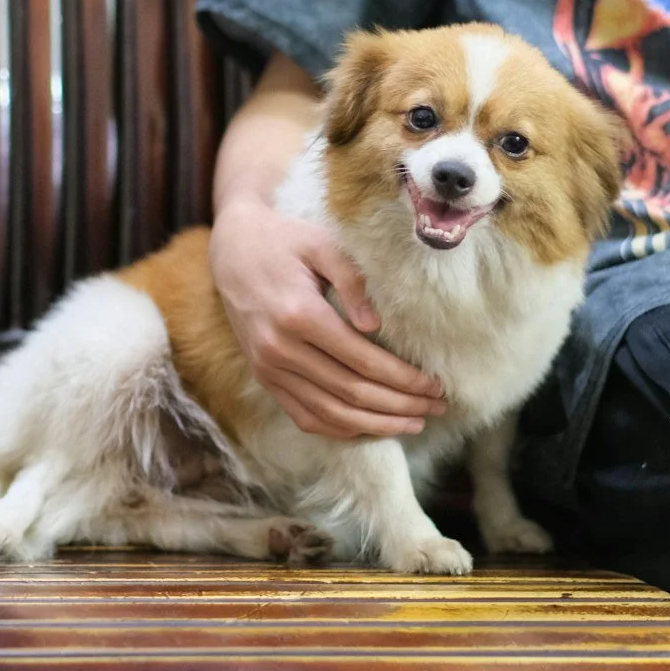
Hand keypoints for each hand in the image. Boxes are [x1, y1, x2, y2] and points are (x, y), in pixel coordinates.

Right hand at [209, 198, 446, 438]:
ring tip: (414, 423)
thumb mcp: (320, 245)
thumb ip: (352, 281)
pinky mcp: (263, 377)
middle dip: (400, 404)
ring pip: (330, 412)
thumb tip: (376, 326)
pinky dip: (340, 429)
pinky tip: (371, 427)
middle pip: (351, 392)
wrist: (232, 250)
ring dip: (376, 424)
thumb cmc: (283, 241)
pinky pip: (304, 416)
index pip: (362, 360)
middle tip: (437, 406)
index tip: (435, 384)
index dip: (403, 378)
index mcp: (298, 315)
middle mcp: (279, 349)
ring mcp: (268, 368)